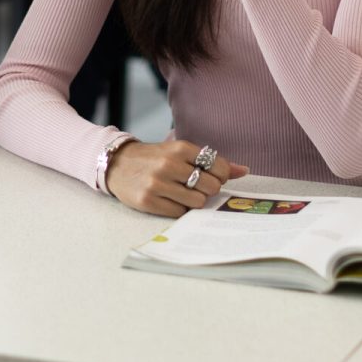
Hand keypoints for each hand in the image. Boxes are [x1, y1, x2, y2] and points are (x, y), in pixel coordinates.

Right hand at [105, 139, 249, 215]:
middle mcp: (169, 165)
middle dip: (208, 190)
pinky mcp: (148, 201)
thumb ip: (212, 161)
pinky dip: (180, 209)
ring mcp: (158, 184)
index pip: (218, 166)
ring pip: (197, 202)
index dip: (221, 175)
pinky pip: (180, 213)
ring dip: (194, 201)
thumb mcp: (179, 152)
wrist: (117, 164)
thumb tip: (244, 171)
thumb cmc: (154, 158)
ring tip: (182, 193)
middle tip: (197, 187)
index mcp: (179, 148)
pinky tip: (171, 200)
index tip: (213, 176)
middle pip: (210, 186)